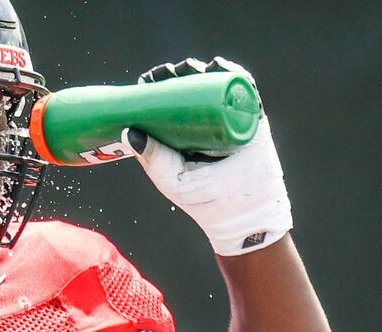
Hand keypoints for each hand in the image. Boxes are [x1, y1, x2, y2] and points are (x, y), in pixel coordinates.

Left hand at [124, 57, 291, 255]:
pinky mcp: (252, 120)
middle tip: (169, 71)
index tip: (148, 79)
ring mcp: (229, 120)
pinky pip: (245, 92)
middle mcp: (206, 123)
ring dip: (204, 70)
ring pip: (216, 86)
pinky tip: (220, 67)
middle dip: (179, 74)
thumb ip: (151, 157)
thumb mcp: (171, 177)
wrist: (243, 214)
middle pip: (191, 88)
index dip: (158, 86)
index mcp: (183, 134)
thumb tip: (129, 130)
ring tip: (191, 67)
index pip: (168, 102)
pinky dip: (234, 75)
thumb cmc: (203, 201)